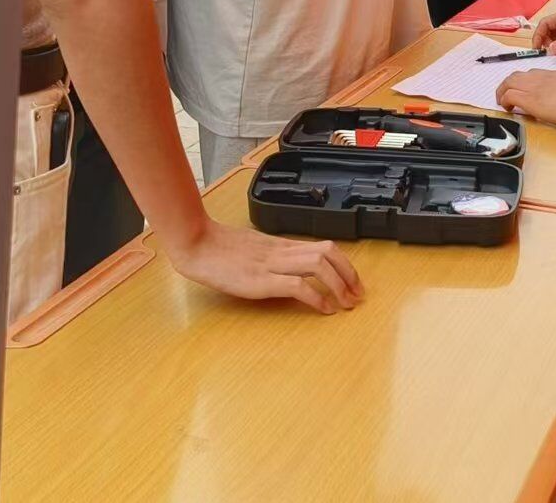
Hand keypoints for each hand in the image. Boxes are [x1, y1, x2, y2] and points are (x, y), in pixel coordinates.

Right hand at [162, 218, 362, 313]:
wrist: (197, 245)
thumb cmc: (220, 249)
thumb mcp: (253, 249)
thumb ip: (273, 256)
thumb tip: (290, 268)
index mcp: (281, 245)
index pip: (323, 248)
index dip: (344, 264)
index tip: (353, 282)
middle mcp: (282, 252)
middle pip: (328, 253)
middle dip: (349, 274)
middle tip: (358, 294)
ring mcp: (273, 265)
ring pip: (318, 265)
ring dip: (339, 285)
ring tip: (346, 303)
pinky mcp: (262, 281)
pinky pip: (297, 285)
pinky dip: (317, 298)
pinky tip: (324, 309)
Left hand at [496, 68, 555, 131]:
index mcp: (554, 75)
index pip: (532, 73)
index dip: (523, 82)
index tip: (523, 90)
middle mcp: (541, 78)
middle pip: (516, 75)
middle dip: (507, 84)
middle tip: (505, 95)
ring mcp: (534, 87)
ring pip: (508, 82)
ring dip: (502, 92)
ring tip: (503, 102)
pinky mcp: (530, 100)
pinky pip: (508, 95)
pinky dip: (504, 101)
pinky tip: (508, 108)